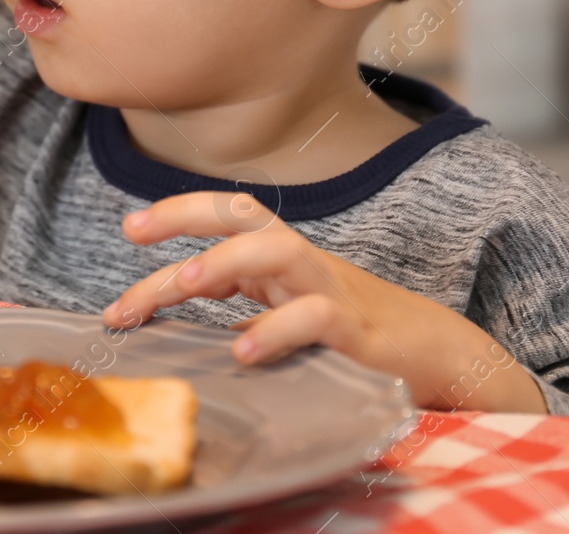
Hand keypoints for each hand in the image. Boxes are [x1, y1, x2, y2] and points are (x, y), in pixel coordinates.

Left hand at [101, 191, 547, 413]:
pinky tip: (241, 351)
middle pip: (242, 219)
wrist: (439, 356)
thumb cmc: (352, 334)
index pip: (227, 215)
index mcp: (280, 259)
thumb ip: (239, 303)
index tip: (129, 227)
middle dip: (185, 217)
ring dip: (226, 261)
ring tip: (183, 280)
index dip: (179, 212)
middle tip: (131, 233)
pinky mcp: (356, 331)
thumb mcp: (285, 311)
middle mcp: (301, 263)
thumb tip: (173, 305)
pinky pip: (315, 317)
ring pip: (278, 251)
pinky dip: (276, 330)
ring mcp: (330, 290)